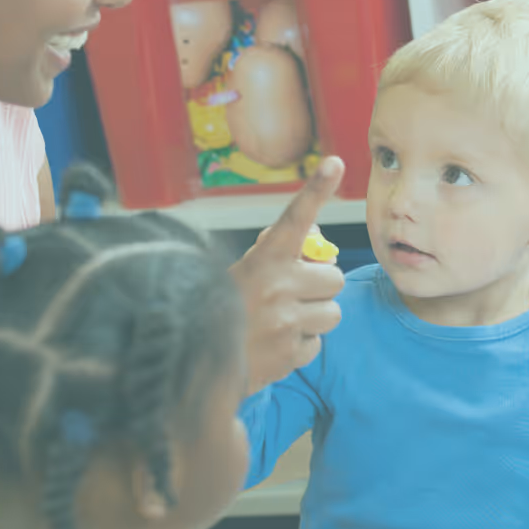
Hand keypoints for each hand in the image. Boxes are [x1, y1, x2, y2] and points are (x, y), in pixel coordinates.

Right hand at [228, 158, 345, 395]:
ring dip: (315, 317)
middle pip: (334, 278)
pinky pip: (317, 344)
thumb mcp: (240, 273)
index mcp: (262, 259)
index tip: (335, 163)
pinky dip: (301, 345)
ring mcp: (286, 321)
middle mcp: (278, 286)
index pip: (296, 217)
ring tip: (283, 320)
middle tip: (294, 294)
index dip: (317, 189)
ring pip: (333, 313)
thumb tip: (318, 246)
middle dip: (320, 287)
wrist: (194, 365)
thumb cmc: (221, 311)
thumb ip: (277, 257)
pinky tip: (275, 344)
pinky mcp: (290, 353)